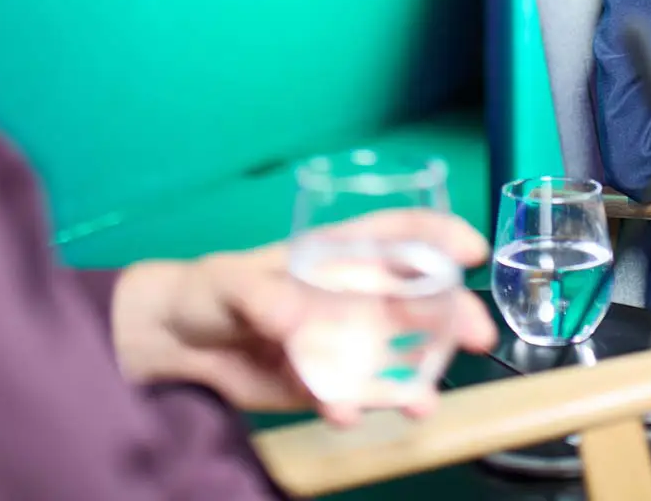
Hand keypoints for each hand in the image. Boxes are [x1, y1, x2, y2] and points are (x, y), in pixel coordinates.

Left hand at [108, 209, 498, 424]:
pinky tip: (343, 415)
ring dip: (414, 378)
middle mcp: (348, 298)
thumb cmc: (207, 290)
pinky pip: (350, 397)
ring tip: (422, 402)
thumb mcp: (231, 283)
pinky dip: (352, 408)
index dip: (437, 236)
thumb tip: (298, 317)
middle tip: (477, 336)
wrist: (173, 346)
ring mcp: (339, 344)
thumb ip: (264, 297)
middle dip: (450, 315)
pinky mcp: (320, 385)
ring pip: (393, 357)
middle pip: (413, 300)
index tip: (470, 250)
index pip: (396, 236)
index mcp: (334, 257)